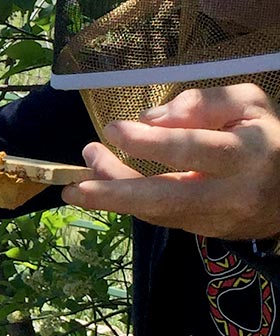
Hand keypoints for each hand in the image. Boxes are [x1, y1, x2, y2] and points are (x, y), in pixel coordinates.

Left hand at [61, 84, 279, 239]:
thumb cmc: (265, 137)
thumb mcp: (248, 104)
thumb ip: (203, 103)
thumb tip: (151, 117)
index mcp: (245, 153)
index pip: (191, 149)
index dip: (149, 142)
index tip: (113, 129)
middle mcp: (228, 192)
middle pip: (164, 197)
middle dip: (114, 193)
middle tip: (73, 188)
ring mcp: (213, 218)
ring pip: (154, 212)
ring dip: (111, 199)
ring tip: (75, 185)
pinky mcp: (200, 232)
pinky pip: (157, 217)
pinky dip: (127, 203)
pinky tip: (103, 188)